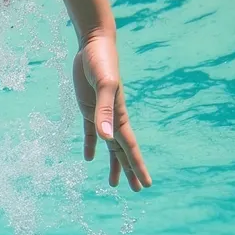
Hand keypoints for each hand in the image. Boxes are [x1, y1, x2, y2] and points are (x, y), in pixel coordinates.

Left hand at [74, 35, 151, 191]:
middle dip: (130, 171)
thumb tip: (106, 138)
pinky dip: (91, 146)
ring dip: (113, 164)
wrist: (93, 44)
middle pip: (123, 151)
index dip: (138, 167)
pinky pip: (90, 133)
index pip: (131, 148)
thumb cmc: (102, 62)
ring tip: (113, 184)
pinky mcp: (88, 108)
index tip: (146, 184)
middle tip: (137, 190)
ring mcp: (101, 114)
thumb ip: (104, 111)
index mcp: (120, 117)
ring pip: (109, 146)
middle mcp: (113, 119)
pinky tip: (89, 158)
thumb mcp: (104, 86)